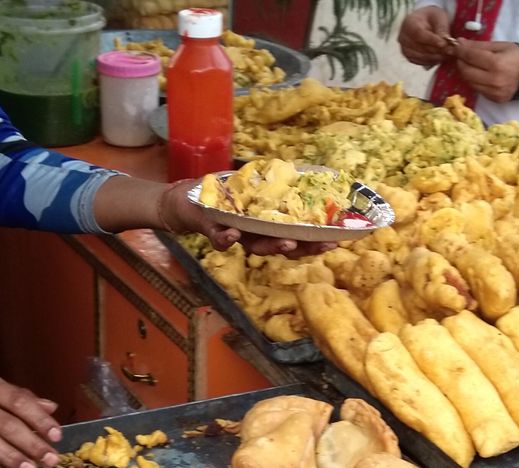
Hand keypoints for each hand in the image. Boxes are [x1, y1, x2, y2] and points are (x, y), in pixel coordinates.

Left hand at [161, 179, 337, 257]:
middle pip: (283, 246)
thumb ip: (272, 182)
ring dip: (272, 246)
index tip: (337, 238)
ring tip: (287, 242)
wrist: (181, 199)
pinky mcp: (211, 230)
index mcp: (267, 223)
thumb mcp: (250, 182)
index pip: (296, 235)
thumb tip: (305, 170)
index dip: (315, 240)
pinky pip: (220, 239)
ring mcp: (235, 234)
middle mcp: (255, 234)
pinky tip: (232, 234)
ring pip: (258, 247)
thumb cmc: (219, 192)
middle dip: (303, 247)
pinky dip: (226, 237)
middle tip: (321, 244)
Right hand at [398, 5, 453, 67]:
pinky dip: (432, 61)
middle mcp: (403, 37)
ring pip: (420, 57)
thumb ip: (441, 29)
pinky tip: (440, 57)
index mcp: (408, 23)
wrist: (426, 24)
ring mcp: (405, 49)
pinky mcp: (410, 58)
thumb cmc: (432, 18)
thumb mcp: (439, 17)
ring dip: (435, 57)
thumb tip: (445, 43)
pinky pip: (421, 62)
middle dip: (436, 50)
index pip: (418, 33)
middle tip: (449, 50)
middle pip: (419, 47)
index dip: (431, 40)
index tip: (443, 44)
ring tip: (447, 54)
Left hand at [453, 40, 518, 102]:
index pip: (470, 57)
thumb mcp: (500, 46)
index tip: (456, 46)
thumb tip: (461, 44)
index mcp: (496, 64)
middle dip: (461, 62)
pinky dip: (475, 81)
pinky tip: (479, 74)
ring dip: (466, 72)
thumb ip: (480, 46)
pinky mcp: (494, 99)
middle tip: (461, 56)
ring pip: (470, 83)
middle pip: (466, 72)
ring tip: (470, 64)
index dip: (461, 51)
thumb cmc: (517, 56)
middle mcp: (493, 80)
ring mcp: (493, 92)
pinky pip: (478, 90)